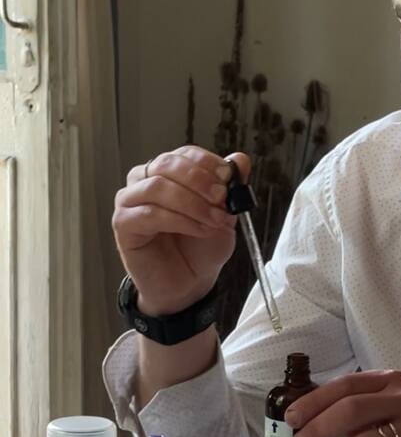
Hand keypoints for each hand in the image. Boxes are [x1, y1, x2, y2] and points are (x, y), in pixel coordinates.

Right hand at [113, 146, 247, 315]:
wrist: (188, 283)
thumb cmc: (201, 247)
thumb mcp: (224, 213)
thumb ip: (231, 187)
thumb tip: (241, 159)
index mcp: (168, 172)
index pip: (184, 154)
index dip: (207, 163)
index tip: (229, 178)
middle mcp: (143, 180)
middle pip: (167, 164)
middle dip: (199, 180)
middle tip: (222, 197)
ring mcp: (129, 201)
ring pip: (157, 187)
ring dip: (192, 202)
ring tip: (215, 220)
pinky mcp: (123, 224)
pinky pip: (150, 214)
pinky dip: (180, 220)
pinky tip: (200, 230)